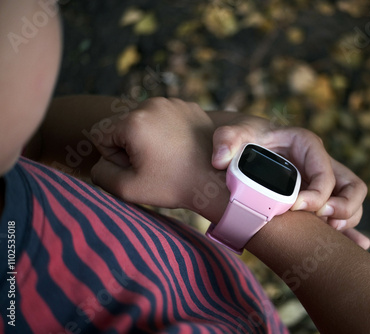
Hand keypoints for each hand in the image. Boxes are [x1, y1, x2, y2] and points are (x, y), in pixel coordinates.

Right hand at [90, 97, 228, 221]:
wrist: (217, 181)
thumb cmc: (174, 185)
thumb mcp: (128, 188)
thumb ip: (101, 174)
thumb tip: (98, 162)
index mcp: (133, 121)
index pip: (101, 135)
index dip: (114, 157)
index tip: (137, 168)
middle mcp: (152, 104)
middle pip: (122, 125)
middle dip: (131, 146)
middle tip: (155, 165)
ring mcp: (173, 102)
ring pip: (143, 120)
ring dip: (148, 138)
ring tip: (169, 157)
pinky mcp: (189, 106)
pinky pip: (164, 117)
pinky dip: (167, 131)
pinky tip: (181, 148)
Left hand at [210, 114, 369, 248]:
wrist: (243, 150)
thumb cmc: (242, 141)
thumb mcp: (232, 134)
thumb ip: (225, 140)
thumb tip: (220, 159)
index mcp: (307, 145)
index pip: (325, 173)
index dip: (316, 194)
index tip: (294, 207)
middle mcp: (321, 164)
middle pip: (353, 187)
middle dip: (344, 207)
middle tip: (325, 221)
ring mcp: (322, 184)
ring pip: (352, 204)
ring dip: (347, 221)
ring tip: (330, 234)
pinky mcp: (317, 201)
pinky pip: (340, 217)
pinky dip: (350, 233)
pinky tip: (359, 245)